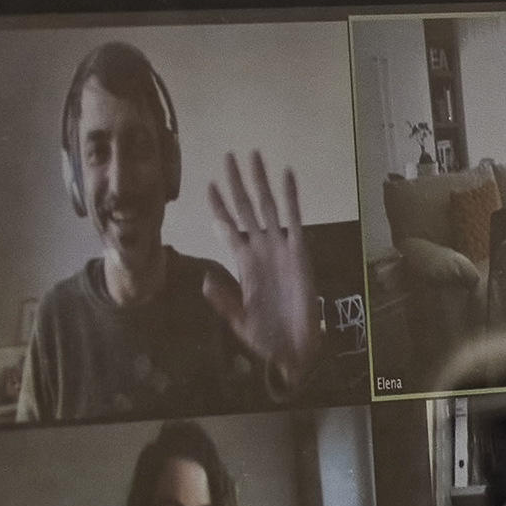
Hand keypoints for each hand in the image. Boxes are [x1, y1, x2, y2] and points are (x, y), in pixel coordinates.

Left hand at [210, 150, 310, 380]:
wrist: (294, 348)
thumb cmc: (266, 336)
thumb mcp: (238, 321)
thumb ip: (223, 300)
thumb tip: (206, 279)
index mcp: (242, 263)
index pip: (227, 227)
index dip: (218, 206)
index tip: (208, 184)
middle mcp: (260, 249)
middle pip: (245, 208)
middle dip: (236, 182)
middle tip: (229, 156)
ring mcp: (279, 248)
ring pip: (267, 207)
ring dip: (260, 182)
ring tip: (254, 157)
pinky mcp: (299, 253)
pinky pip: (294, 219)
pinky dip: (291, 197)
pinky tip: (287, 176)